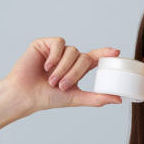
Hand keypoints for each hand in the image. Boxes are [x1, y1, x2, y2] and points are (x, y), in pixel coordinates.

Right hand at [3, 37, 122, 112]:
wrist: (25, 95)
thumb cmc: (47, 98)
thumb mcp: (76, 98)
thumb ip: (97, 98)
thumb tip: (118, 99)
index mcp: (77, 68)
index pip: (95, 57)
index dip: (105, 53)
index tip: (116, 52)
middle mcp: (68, 57)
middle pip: (83, 57)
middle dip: (74, 73)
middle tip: (62, 86)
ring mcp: (56, 50)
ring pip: (72, 51)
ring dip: (63, 68)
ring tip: (52, 80)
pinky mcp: (44, 44)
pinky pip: (58, 43)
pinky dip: (55, 56)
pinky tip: (46, 66)